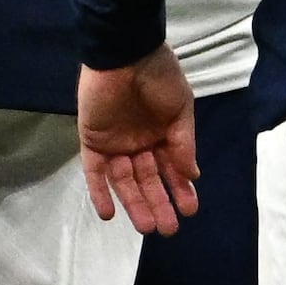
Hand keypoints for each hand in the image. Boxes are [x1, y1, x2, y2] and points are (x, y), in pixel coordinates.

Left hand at [81, 50, 200, 230]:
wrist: (126, 55)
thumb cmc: (159, 78)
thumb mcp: (180, 110)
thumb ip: (183, 144)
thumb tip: (192, 176)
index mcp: (163, 134)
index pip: (172, 169)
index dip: (181, 190)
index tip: (189, 210)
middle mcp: (140, 143)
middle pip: (148, 180)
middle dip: (159, 203)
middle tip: (169, 229)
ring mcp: (115, 144)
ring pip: (125, 181)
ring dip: (135, 203)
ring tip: (148, 226)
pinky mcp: (93, 142)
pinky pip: (95, 172)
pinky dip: (100, 193)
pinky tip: (109, 214)